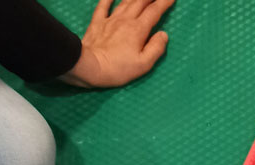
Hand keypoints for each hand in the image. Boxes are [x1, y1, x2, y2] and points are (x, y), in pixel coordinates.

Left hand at [59, 0, 173, 88]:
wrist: (91, 66)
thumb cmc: (119, 68)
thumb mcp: (143, 64)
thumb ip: (156, 48)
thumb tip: (164, 35)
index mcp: (138, 29)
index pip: (154, 12)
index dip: (164, 3)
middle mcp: (125, 20)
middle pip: (140, 2)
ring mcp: (110, 19)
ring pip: (125, 1)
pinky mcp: (97, 22)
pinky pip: (103, 5)